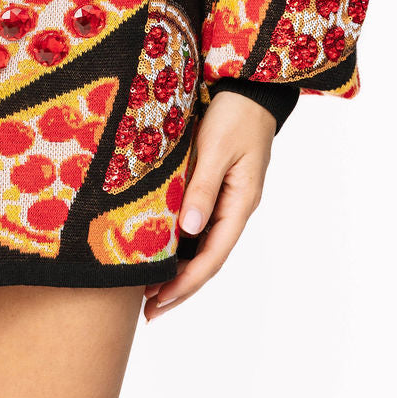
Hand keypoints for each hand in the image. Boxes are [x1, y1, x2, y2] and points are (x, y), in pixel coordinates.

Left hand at [142, 88, 275, 319]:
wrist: (249, 87)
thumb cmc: (234, 114)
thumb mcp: (217, 148)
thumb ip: (203, 188)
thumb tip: (189, 232)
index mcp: (240, 204)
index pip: (211, 256)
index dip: (185, 283)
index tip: (158, 302)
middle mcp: (234, 208)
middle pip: (206, 260)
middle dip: (179, 287)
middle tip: (147, 310)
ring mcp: (226, 199)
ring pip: (201, 245)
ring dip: (177, 269)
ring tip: (148, 289)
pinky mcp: (215, 186)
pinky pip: (197, 224)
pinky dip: (179, 243)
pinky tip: (160, 250)